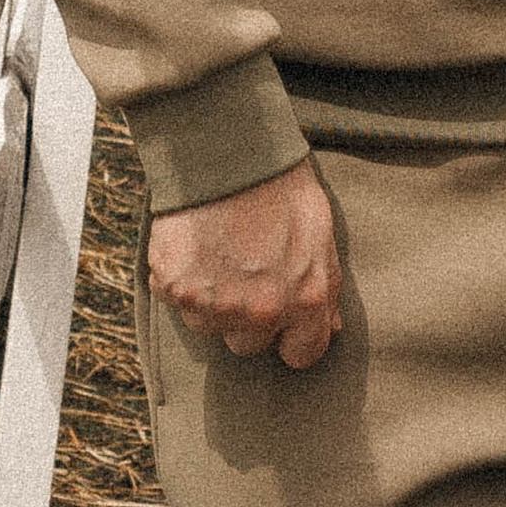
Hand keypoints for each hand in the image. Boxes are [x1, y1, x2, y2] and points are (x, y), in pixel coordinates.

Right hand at [149, 158, 342, 368]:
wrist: (228, 151)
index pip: (302, 355)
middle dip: (248, 316)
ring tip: (219, 252)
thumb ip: (326, 287)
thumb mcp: (321, 234)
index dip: (292, 337)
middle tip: (246, 272)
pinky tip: (194, 245)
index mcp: (305, 301)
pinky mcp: (174, 289)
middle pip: (249, 344)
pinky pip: (175, 300)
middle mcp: (260, 313)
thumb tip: (330, 326)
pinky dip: (180, 280)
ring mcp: (214, 305)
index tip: (283, 321)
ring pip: (209, 326)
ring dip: (212, 300)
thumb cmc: (282, 187)